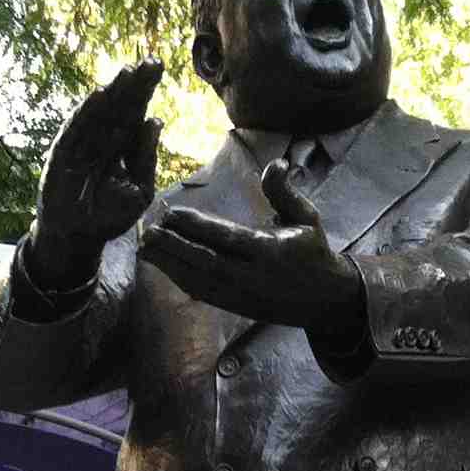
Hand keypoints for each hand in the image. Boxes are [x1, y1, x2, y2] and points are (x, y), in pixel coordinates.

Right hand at [26, 60, 162, 292]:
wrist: (79, 236)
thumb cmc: (109, 213)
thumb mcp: (139, 191)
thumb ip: (146, 159)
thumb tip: (155, 122)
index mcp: (123, 144)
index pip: (135, 111)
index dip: (144, 90)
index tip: (157, 66)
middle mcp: (104, 138)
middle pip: (121, 106)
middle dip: (134, 85)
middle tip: (150, 62)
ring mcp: (83, 143)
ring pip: (101, 113)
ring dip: (114, 93)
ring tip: (129, 73)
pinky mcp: (65, 153)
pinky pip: (78, 129)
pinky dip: (87, 113)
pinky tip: (101, 96)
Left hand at [137, 160, 366, 337]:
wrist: (324, 300)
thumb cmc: (313, 252)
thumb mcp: (308, 218)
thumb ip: (285, 192)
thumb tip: (276, 163)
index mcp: (271, 253)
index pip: (228, 238)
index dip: (198, 226)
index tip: (172, 213)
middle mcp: (253, 277)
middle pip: (207, 262)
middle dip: (175, 248)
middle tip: (148, 232)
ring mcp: (242, 296)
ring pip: (200, 281)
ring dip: (170, 265)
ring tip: (145, 248)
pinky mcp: (236, 307)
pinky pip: (203, 293)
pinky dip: (180, 279)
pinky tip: (162, 265)